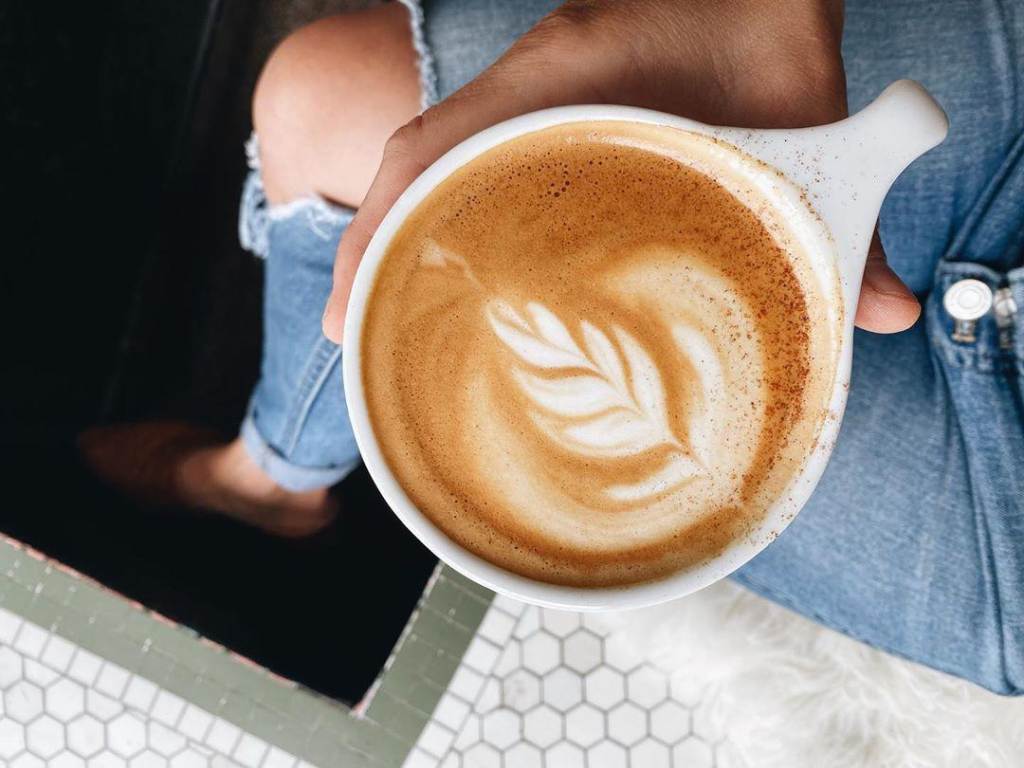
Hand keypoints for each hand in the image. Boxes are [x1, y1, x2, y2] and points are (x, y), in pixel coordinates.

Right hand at [322, 0, 919, 341]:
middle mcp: (524, 96)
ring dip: (398, 241)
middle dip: (371, 252)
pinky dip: (445, 218)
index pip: (429, 147)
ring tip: (384, 327)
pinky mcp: (544, 120)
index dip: (375, 228)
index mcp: (559, 77)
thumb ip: (845, 206)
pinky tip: (459, 282)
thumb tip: (889, 307)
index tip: (349, 312)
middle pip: (410, 174)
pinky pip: (473, 169)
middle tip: (355, 344)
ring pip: (434, 174)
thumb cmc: (763, 25)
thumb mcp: (799, 111)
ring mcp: (526, 108)